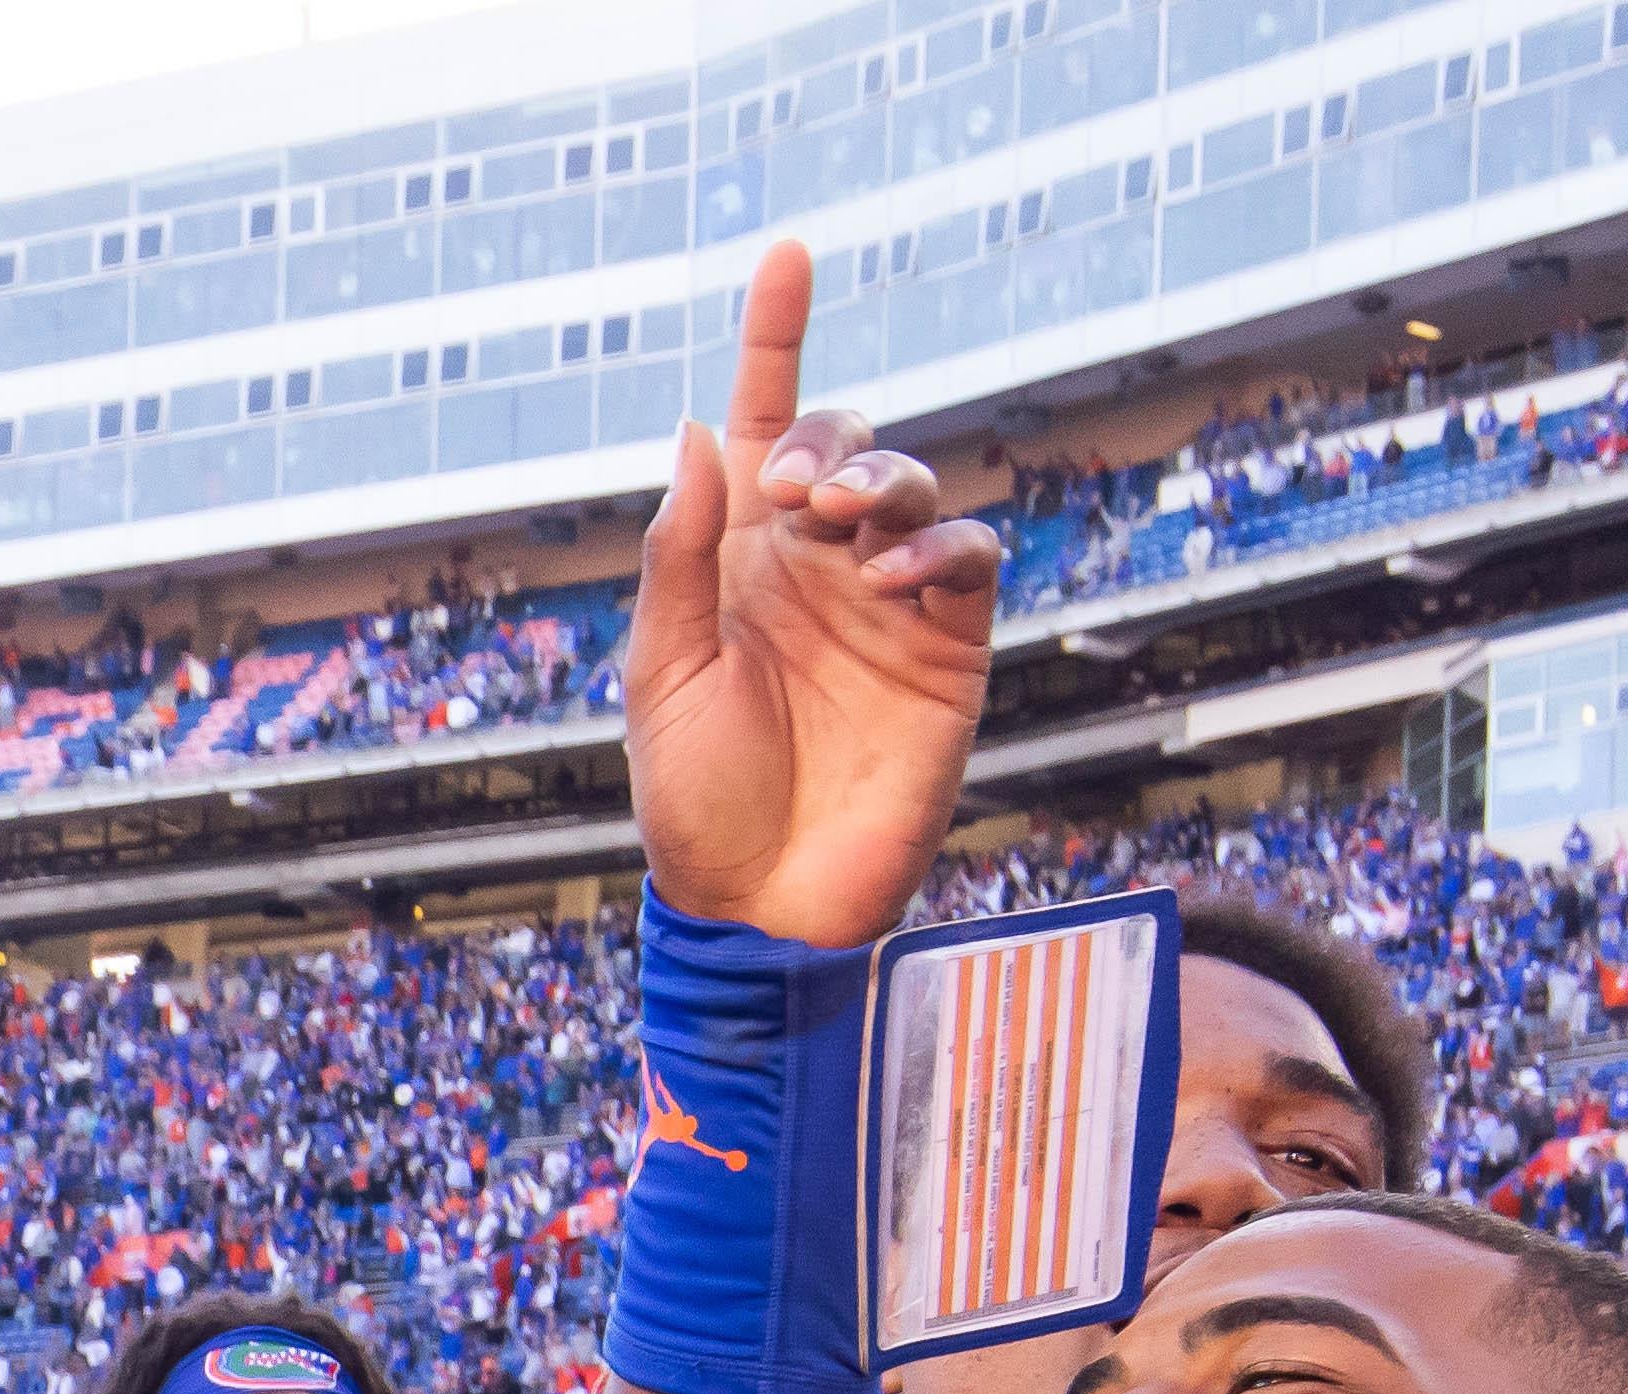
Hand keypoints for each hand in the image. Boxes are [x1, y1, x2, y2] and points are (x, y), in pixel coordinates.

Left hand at [624, 245, 999, 947]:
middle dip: (827, 437)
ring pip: (911, 485)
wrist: (760, 905)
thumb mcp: (663, 674)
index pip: (760, 425)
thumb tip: (698, 432)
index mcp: (736, 564)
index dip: (776, 337)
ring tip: (842, 521)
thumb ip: (680, 556)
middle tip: (797, 490)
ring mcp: (885, 603)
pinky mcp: (948, 648)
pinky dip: (937, 548)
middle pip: (843, 442)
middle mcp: (814, 568)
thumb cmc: (697, 804)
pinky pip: (965, 560)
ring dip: (882, 479)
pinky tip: (893, 577)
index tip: (790, 254)